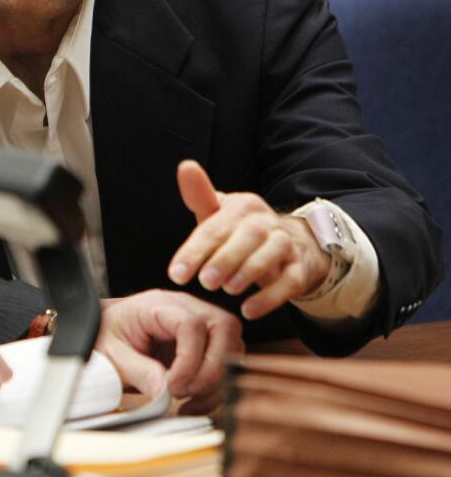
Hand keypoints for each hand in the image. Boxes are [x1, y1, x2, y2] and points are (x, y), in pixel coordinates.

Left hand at [96, 289, 243, 414]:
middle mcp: (186, 307)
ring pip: (233, 347)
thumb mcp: (112, 355)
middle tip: (185, 393)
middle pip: (224, 328)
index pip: (191, 323)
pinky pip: (227, 364)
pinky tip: (192, 404)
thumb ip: (138, 371)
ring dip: (215, 382)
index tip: (173, 386)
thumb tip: (164, 391)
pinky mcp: (207, 344)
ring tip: (187, 402)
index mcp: (158, 304)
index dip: (189, 359)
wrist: (103, 334)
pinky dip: (215, 389)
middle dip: (212, 369)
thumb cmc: (107, 337)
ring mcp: (201, 323)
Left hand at [169, 160, 331, 319]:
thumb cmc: (239, 232)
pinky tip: (249, 310)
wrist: (289, 245)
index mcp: (242, 205)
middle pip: (248, 235)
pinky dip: (270, 297)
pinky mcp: (300, 268)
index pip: (216, 226)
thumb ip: (199, 196)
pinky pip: (290, 281)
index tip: (176, 275)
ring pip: (273, 253)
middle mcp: (266, 221)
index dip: (194, 251)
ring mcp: (287, 243)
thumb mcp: (217, 216)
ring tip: (227, 290)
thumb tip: (185, 166)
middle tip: (205, 282)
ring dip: (249, 272)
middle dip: (225, 259)